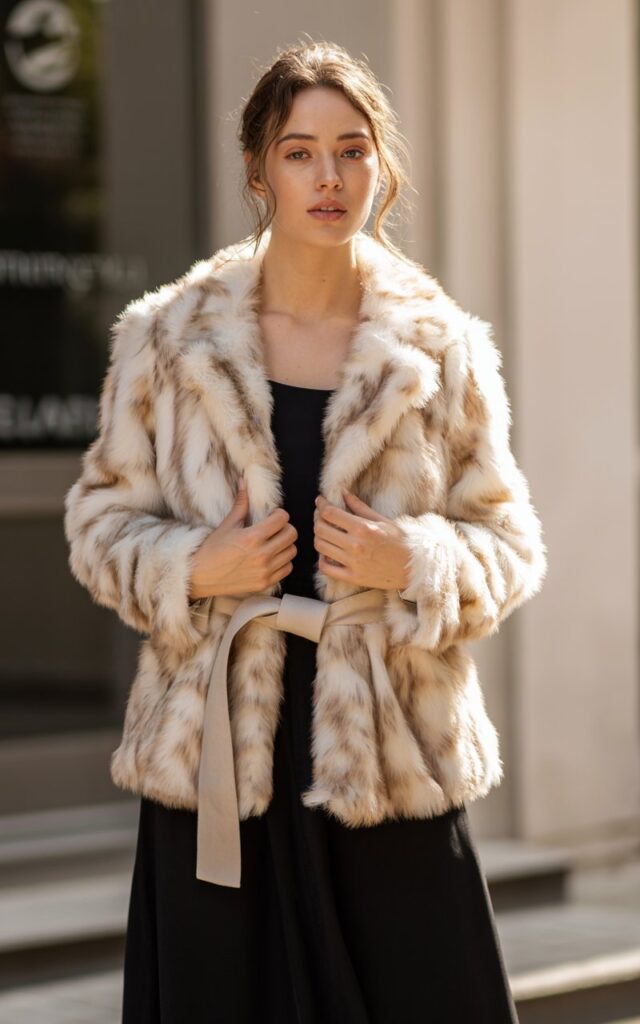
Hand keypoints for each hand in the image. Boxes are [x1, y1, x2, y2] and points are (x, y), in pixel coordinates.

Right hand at [189, 475, 297, 597]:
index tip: (272, 516)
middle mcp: (262, 554)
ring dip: (285, 545)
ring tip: (273, 543)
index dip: (279, 514)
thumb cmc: (212, 549)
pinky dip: (283, 562)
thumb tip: (243, 480)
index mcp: (253, 537)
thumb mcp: (227, 524)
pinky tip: (271, 557)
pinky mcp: (265, 583)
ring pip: (292, 551)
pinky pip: (287, 568)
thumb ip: (241, 503)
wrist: (201, 576)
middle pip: (292, 534)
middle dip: (285, 528)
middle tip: (274, 529)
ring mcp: (265, 570)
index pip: (283, 518)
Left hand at [313, 489, 410, 590]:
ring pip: (320, 547)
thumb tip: (343, 492)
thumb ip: (359, 506)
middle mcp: (355, 545)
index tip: (320, 501)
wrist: (414, 568)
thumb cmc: (401, 541)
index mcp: (363, 528)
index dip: (321, 505)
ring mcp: (352, 563)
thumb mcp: (383, 520)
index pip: (330, 513)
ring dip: (319, 537)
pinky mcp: (353, 577)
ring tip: (324, 533)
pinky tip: (327, 554)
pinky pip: (326, 568)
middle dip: (317, 519)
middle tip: (322, 516)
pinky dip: (322, 560)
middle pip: (321, 529)